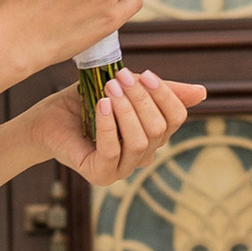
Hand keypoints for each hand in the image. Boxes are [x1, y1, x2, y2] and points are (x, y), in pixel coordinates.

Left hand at [53, 66, 205, 184]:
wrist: (48, 118)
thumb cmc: (87, 102)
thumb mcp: (125, 89)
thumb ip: (158, 91)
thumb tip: (202, 93)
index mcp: (154, 135)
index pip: (176, 118)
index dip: (165, 96)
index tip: (145, 75)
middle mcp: (143, 155)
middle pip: (159, 129)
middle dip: (141, 100)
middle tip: (119, 78)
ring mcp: (122, 169)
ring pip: (140, 142)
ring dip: (126, 112)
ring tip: (109, 89)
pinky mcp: (100, 175)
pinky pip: (113, 153)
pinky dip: (108, 126)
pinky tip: (101, 105)